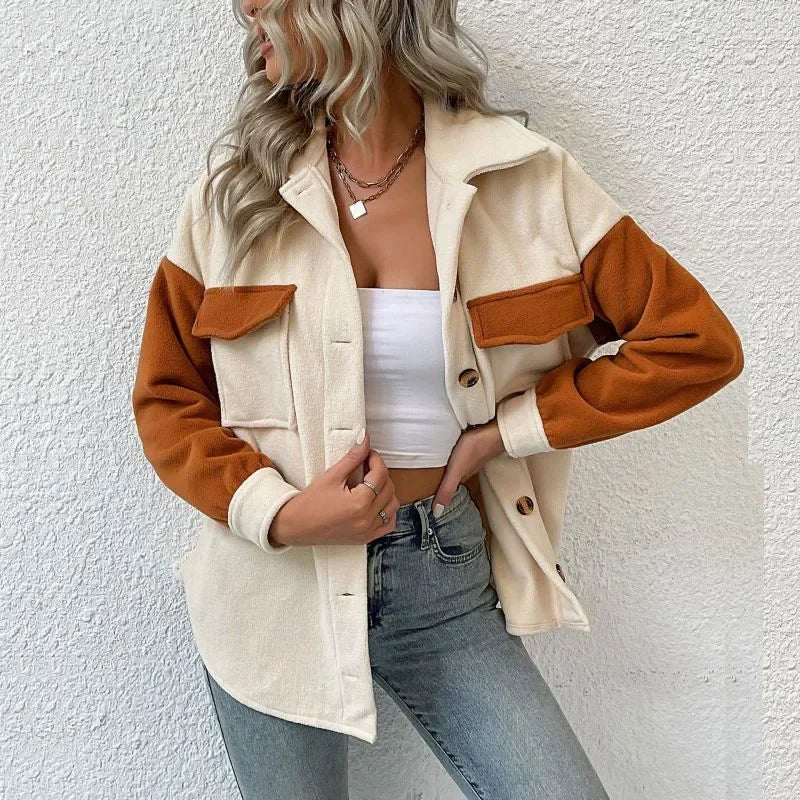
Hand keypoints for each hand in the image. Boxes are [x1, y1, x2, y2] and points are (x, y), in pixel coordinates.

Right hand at [268, 429, 399, 546]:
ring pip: (392, 506)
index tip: (367, 454)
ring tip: (370, 483)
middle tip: (366, 466)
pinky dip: (387, 511)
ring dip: (386, 491)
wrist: (295, 527)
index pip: (380, 474)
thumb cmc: (309, 504)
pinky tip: (376, 502)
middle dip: (380, 473)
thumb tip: (364, 440)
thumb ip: (352, 458)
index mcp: (359, 503)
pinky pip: (388, 524)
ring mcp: (368, 531)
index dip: (375, 459)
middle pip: (388, 488)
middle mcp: (367, 519)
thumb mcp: (331, 476)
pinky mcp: (365, 538)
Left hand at [431, 419, 504, 517]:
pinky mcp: (473, 445)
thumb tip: (437, 513)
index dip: (438, 494)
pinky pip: (461, 454)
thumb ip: (447, 489)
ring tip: (435, 467)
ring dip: (448, 468)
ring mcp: (472, 457)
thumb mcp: (457, 470)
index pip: (448, 489)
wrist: (495, 431)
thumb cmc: (475, 449)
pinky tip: (449, 452)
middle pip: (452, 478)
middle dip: (441, 481)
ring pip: (456, 466)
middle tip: (426, 484)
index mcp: (462, 477)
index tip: (427, 499)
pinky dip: (453, 456)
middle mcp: (467, 469)